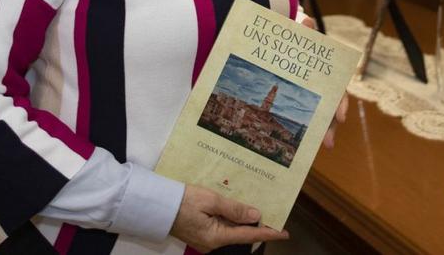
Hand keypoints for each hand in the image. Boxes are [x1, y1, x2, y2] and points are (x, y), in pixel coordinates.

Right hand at [169, 185, 288, 252]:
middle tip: (273, 216)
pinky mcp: (201, 233)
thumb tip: (255, 216)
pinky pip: (222, 228)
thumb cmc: (183, 201)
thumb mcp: (211, 201)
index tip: (285, 233)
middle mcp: (213, 243)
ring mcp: (206, 240)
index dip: (268, 233)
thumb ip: (234, 209)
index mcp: (216, 237)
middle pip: (241, 235)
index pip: (249, 236)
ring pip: (232, 231)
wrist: (158, 205)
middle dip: (256, 226)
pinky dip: (232, 220)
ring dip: (244, 222)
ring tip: (258, 210)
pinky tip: (238, 210)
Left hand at [299, 15, 348, 149]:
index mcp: (325, 71)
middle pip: (330, 106)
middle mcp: (322, 84)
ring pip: (320, 113)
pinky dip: (305, 127)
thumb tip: (307, 22)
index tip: (340, 117)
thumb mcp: (298, 31)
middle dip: (331, 125)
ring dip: (323, 130)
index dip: (339, 103)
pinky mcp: (296, 98)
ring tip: (323, 146)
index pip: (337, 89)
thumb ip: (303, 28)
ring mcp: (311, 92)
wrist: (283, 39)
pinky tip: (303, 143)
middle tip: (328, 142)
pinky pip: (304, 114)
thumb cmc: (294, 36)